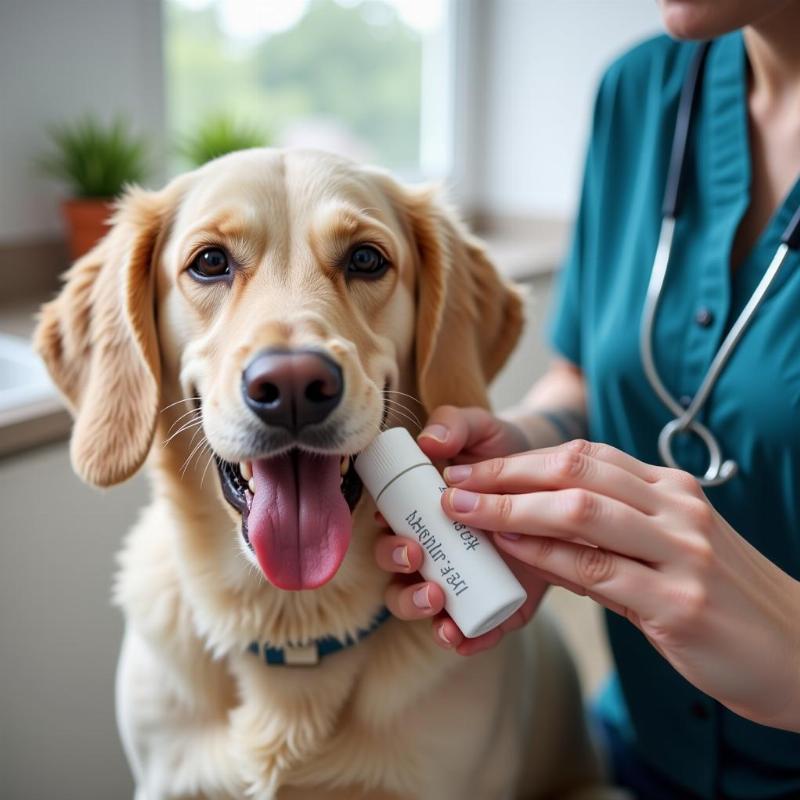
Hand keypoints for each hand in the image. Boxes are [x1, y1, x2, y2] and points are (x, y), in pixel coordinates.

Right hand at [374, 405, 548, 655]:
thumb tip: (431, 442)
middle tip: (417, 562)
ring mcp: (464, 581)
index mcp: (422, 515)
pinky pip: (474, 630)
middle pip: (400, 578)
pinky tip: (462, 638)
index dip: (388, 542)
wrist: (556, 479)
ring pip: (428, 608)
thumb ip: (456, 425)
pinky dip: (464, 639)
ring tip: (437, 602)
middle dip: (400, 579)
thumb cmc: (505, 452)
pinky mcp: (495, 604)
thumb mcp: (483, 431)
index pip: (390, 534)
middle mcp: (437, 552)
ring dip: (420, 611)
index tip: (406, 539)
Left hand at [439, 438, 799, 730]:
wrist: (796, 651)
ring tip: (463, 510)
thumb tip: (532, 527)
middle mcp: (677, 508)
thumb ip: (610, 531)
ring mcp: (681, 552)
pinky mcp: (678, 603)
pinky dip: (545, 556)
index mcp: (672, 488)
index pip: (584, 456)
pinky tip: (510, 552)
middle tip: (453, 483)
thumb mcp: (670, 547)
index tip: (473, 468)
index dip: (521, 460)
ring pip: (580, 511)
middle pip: (575, 472)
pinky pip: (595, 570)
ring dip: (510, 509)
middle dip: (505, 474)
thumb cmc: (719, 596)